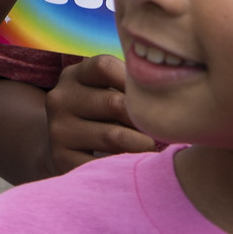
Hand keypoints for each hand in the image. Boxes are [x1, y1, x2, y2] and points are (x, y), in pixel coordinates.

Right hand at [46, 55, 159, 174]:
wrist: (67, 147)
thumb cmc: (102, 114)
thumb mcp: (106, 90)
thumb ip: (128, 83)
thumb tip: (174, 86)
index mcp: (73, 75)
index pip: (105, 66)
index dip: (135, 80)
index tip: (158, 97)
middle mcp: (60, 99)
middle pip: (114, 103)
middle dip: (146, 119)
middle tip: (167, 129)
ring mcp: (58, 130)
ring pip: (114, 136)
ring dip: (144, 145)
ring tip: (158, 148)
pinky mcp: (62, 159)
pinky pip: (103, 164)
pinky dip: (125, 167)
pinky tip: (137, 166)